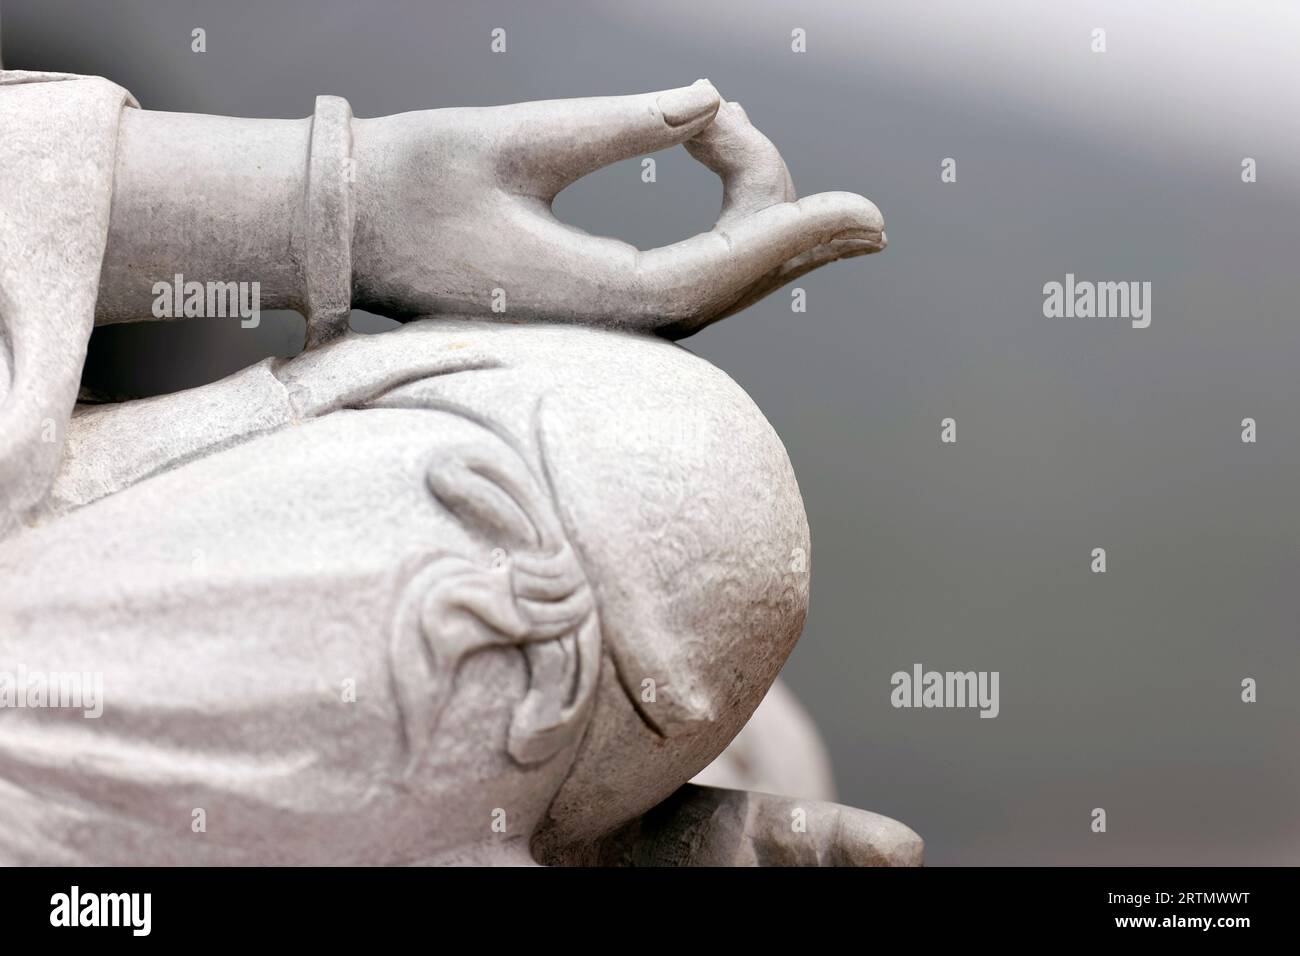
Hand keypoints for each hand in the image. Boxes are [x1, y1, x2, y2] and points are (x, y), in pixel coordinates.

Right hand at [350, 81, 884, 338]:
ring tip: (785, 170)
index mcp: (594, 296)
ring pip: (723, 282)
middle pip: (739, 280)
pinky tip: (747, 191)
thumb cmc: (410, 185)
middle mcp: (613, 325)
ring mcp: (611, 323)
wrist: (347, 231)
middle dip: (790, 219)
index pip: (725, 271)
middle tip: (817, 176)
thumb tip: (710, 99)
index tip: (870, 215)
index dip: (801, 237)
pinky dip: (734, 235)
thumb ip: (619, 123)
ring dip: (764, 221)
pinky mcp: (602, 306)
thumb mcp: (514, 139)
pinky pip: (694, 277)